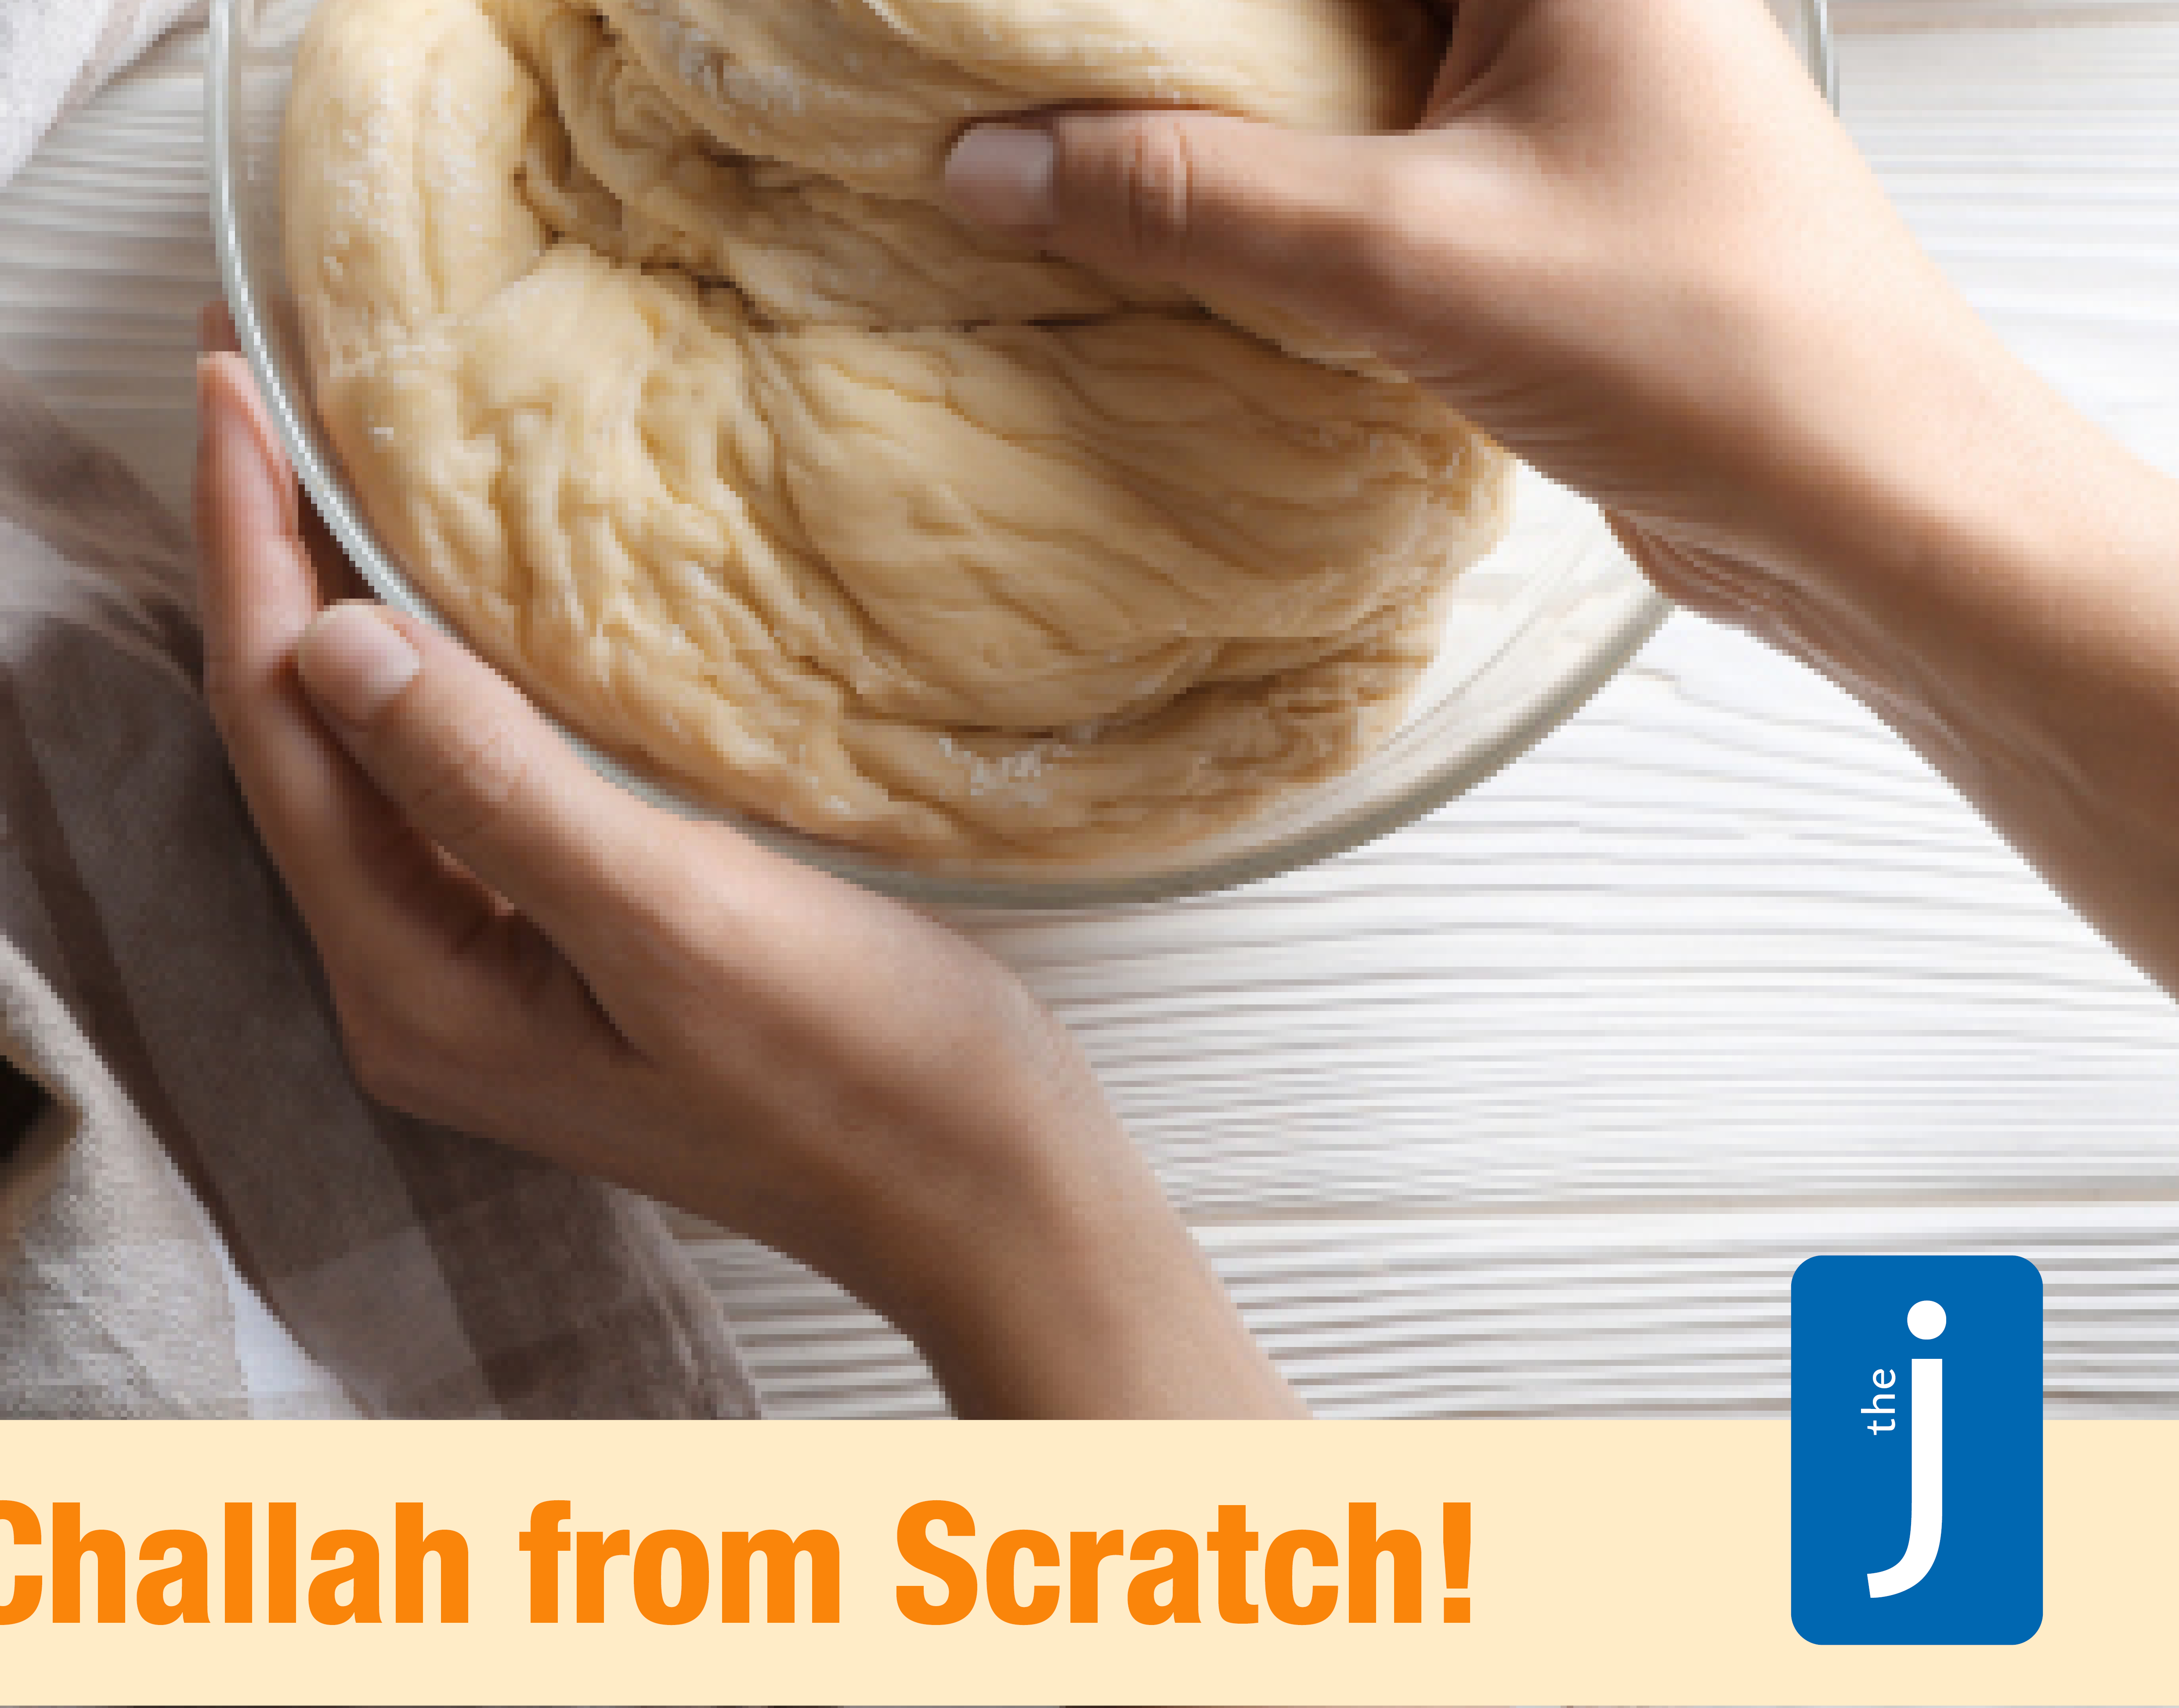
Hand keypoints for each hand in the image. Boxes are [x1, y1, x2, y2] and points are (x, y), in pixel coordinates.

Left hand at [198, 329, 1524, 1707]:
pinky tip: (430, 580)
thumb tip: (331, 644)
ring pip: (357, 750)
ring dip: (326, 598)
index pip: (275, 729)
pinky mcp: (550, 947)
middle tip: (241, 362)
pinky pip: (438, 776)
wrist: (993, 1203)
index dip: (242, 546)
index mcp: (413, 987)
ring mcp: (479, 969)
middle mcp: (411, 985)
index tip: (223, 372)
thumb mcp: (675, 918)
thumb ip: (493, 787)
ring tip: (311, 437)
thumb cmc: (865, 1077)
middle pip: (290, 736)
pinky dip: (419, 664)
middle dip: (260, 554)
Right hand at [941, 0, 2178, 991]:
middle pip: (1335, 1)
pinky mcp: (1555, 199)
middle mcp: (1579, 0)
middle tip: (1037, 83)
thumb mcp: (1402, 253)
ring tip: (1081, 148)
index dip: (1176, 5)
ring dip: (1227, 112)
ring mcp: (1573, 97)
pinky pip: (1383, 153)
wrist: (1873, 500)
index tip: (1039, 29)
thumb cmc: (1702, 342)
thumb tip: (993, 164)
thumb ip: (1185, 196)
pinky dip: (1287, 185)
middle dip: (1188, 46)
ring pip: (1349, 65)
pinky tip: (1192, 230)